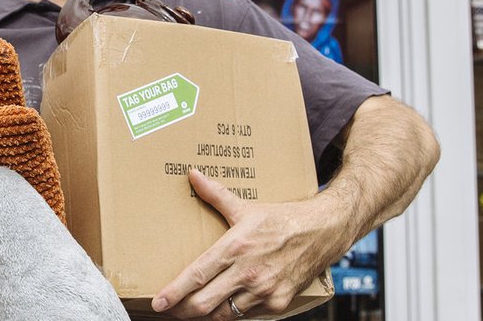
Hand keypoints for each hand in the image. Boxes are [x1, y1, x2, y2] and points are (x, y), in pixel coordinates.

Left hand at [152, 169, 355, 319]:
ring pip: (225, 314)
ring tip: (192, 310)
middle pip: (205, 304)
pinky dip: (233, 313)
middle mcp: (248, 273)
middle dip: (183, 311)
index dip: (175, 292)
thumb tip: (193, 175)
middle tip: (170, 310)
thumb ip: (215, 194)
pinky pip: (248, 315)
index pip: (197, 275)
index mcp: (236, 248)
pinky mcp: (279, 302)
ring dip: (206, 315)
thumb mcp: (247, 207)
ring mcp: (264, 291)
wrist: (324, 230)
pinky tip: (224, 306)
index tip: (158, 303)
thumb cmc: (283, 219)